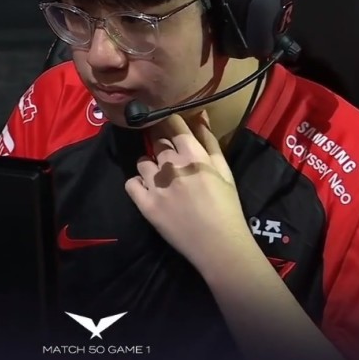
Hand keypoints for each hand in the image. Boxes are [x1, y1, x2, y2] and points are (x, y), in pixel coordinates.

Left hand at [124, 111, 256, 273]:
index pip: (173, 124)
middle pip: (157, 142)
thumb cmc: (227, 206)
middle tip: (169, 158)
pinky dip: (137, 184)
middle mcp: (171, 165)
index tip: (168, 125)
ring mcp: (156, 185)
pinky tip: (148, 190)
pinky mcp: (145, 204)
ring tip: (159, 177)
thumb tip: (201, 115)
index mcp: (193, 155)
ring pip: (142, 161)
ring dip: (149, 165)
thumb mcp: (224, 171)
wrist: (219, 245)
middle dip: (161, 145)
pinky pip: (131, 183)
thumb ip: (210, 142)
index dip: (168, 121)